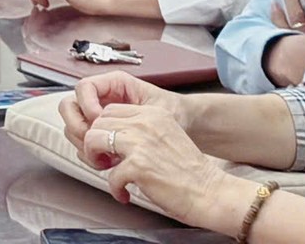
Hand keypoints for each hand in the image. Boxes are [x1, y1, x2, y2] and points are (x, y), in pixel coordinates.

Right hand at [58, 72, 185, 150]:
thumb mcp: (158, 108)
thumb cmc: (175, 113)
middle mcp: (101, 99)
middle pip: (69, 106)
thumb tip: (105, 120)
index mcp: (113, 84)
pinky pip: (83, 143)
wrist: (186, 127)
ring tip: (104, 157)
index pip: (83, 87)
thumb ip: (134, 112)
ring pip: (72, 127)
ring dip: (83, 143)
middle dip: (77, 126)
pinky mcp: (101, 135)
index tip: (99, 120)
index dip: (86, 104)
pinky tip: (108, 162)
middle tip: (92, 142)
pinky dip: (89, 154)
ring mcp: (99, 118)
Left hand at [77, 103, 242, 223]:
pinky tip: (125, 194)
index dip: (104, 129)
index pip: (111, 110)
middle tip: (106, 161)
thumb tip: (111, 137)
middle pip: (98, 122)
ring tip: (112, 174)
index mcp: (153, 113)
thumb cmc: (189, 172)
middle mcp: (145, 123)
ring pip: (93, 139)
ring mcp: (140, 143)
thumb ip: (141, 131)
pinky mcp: (138, 166)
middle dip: (95, 143)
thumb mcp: (165, 136)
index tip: (108, 146)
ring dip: (96, 160)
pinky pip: (110, 175)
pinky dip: (115, 189)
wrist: (210, 193)